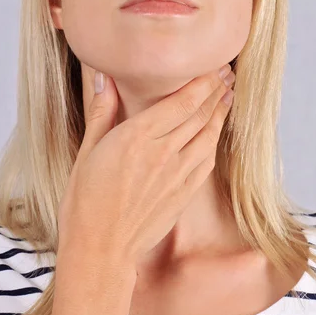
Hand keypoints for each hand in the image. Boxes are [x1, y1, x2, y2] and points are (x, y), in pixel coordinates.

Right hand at [57, 64, 235, 269]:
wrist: (100, 247)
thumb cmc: (85, 201)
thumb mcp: (86, 151)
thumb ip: (102, 112)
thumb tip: (105, 78)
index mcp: (138, 137)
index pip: (182, 101)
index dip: (204, 82)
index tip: (214, 67)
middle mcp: (163, 153)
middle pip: (200, 115)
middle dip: (217, 91)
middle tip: (227, 75)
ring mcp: (177, 176)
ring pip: (209, 137)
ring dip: (221, 114)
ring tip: (230, 96)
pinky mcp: (183, 195)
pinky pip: (206, 163)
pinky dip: (215, 143)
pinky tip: (216, 134)